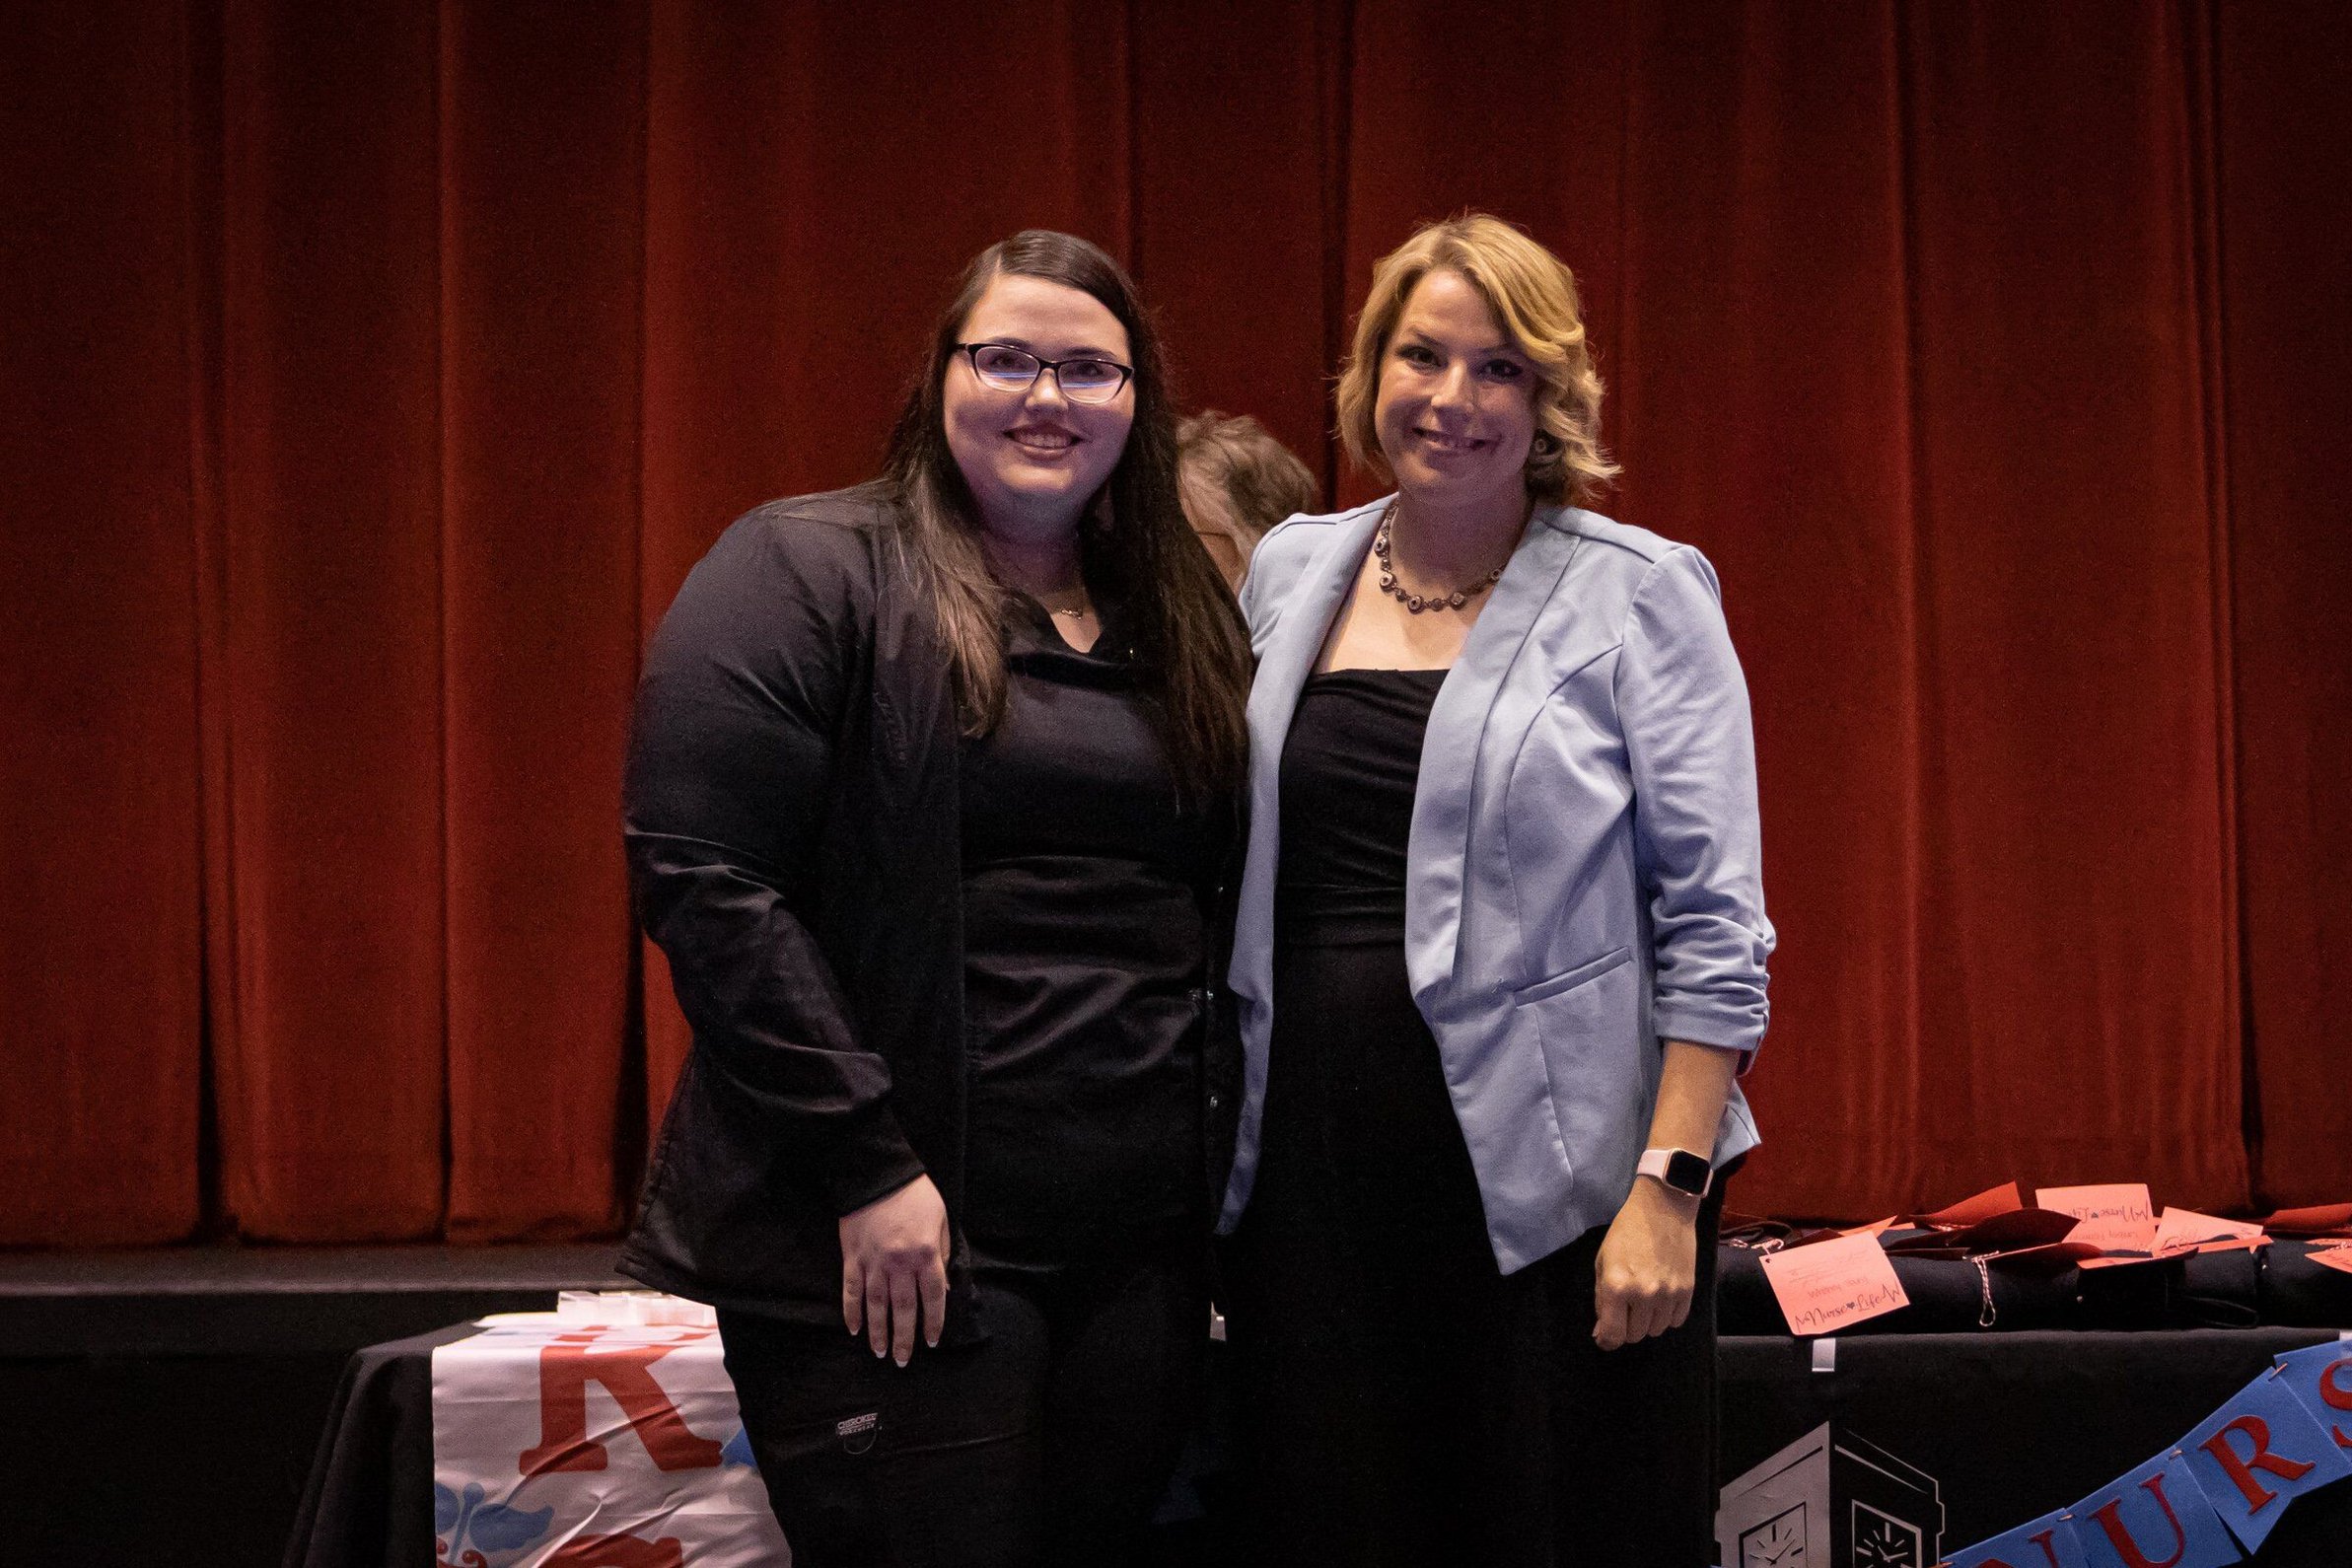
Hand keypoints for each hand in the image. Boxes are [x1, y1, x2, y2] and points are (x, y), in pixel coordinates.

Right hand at [838, 1175, 948, 1365]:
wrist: (876, 1174)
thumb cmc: (915, 1194)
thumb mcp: (941, 1219)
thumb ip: (943, 1253)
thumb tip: (942, 1285)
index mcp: (925, 1255)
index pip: (933, 1298)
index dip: (933, 1322)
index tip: (931, 1341)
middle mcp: (900, 1265)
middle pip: (904, 1309)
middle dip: (905, 1338)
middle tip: (904, 1361)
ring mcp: (873, 1263)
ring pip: (877, 1307)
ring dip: (879, 1332)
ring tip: (881, 1353)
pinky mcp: (852, 1259)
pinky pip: (852, 1292)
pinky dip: (852, 1312)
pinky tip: (854, 1329)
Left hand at [1592, 1176, 1698, 1350]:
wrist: (1664, 1210)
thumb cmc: (1626, 1232)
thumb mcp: (1602, 1261)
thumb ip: (1601, 1299)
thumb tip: (1601, 1333)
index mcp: (1617, 1286)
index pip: (1613, 1334)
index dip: (1607, 1340)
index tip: (1606, 1335)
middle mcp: (1643, 1295)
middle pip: (1635, 1335)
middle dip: (1626, 1327)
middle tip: (1625, 1308)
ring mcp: (1668, 1295)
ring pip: (1656, 1330)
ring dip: (1647, 1322)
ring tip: (1644, 1300)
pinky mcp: (1688, 1292)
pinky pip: (1676, 1322)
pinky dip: (1667, 1316)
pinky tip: (1662, 1299)